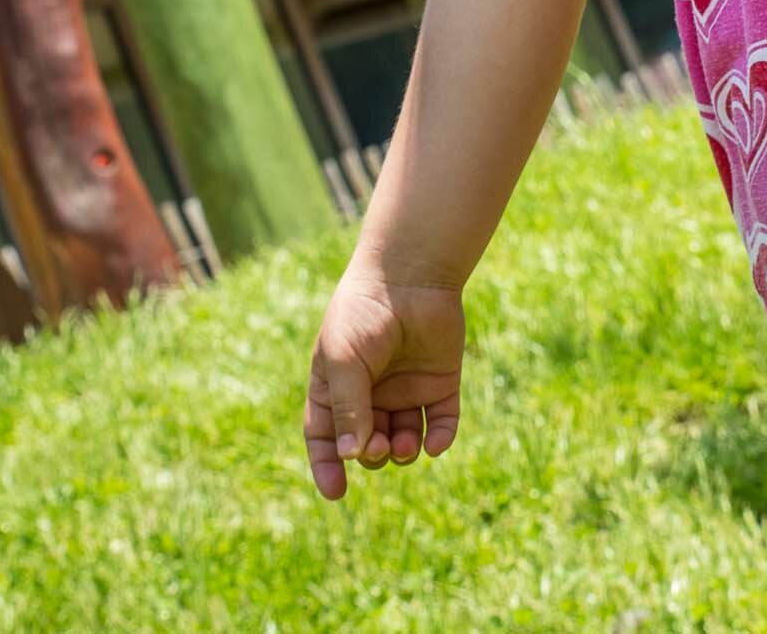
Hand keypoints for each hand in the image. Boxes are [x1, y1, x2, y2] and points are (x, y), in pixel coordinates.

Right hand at [302, 266, 462, 499]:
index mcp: (336, 387)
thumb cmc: (364, 314)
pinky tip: (434, 444)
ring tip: (403, 443)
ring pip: (403, 442)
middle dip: (370, 455)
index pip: (326, 437)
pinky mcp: (439, 385)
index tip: (335, 492)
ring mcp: (405, 390)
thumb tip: (351, 457)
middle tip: (378, 446)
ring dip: (402, 452)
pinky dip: (439, 440)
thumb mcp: (344, 361)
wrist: (411, 275)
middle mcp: (370, 394)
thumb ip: (349, 409)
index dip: (328, 466)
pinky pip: (440, 425)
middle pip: (366, 445)